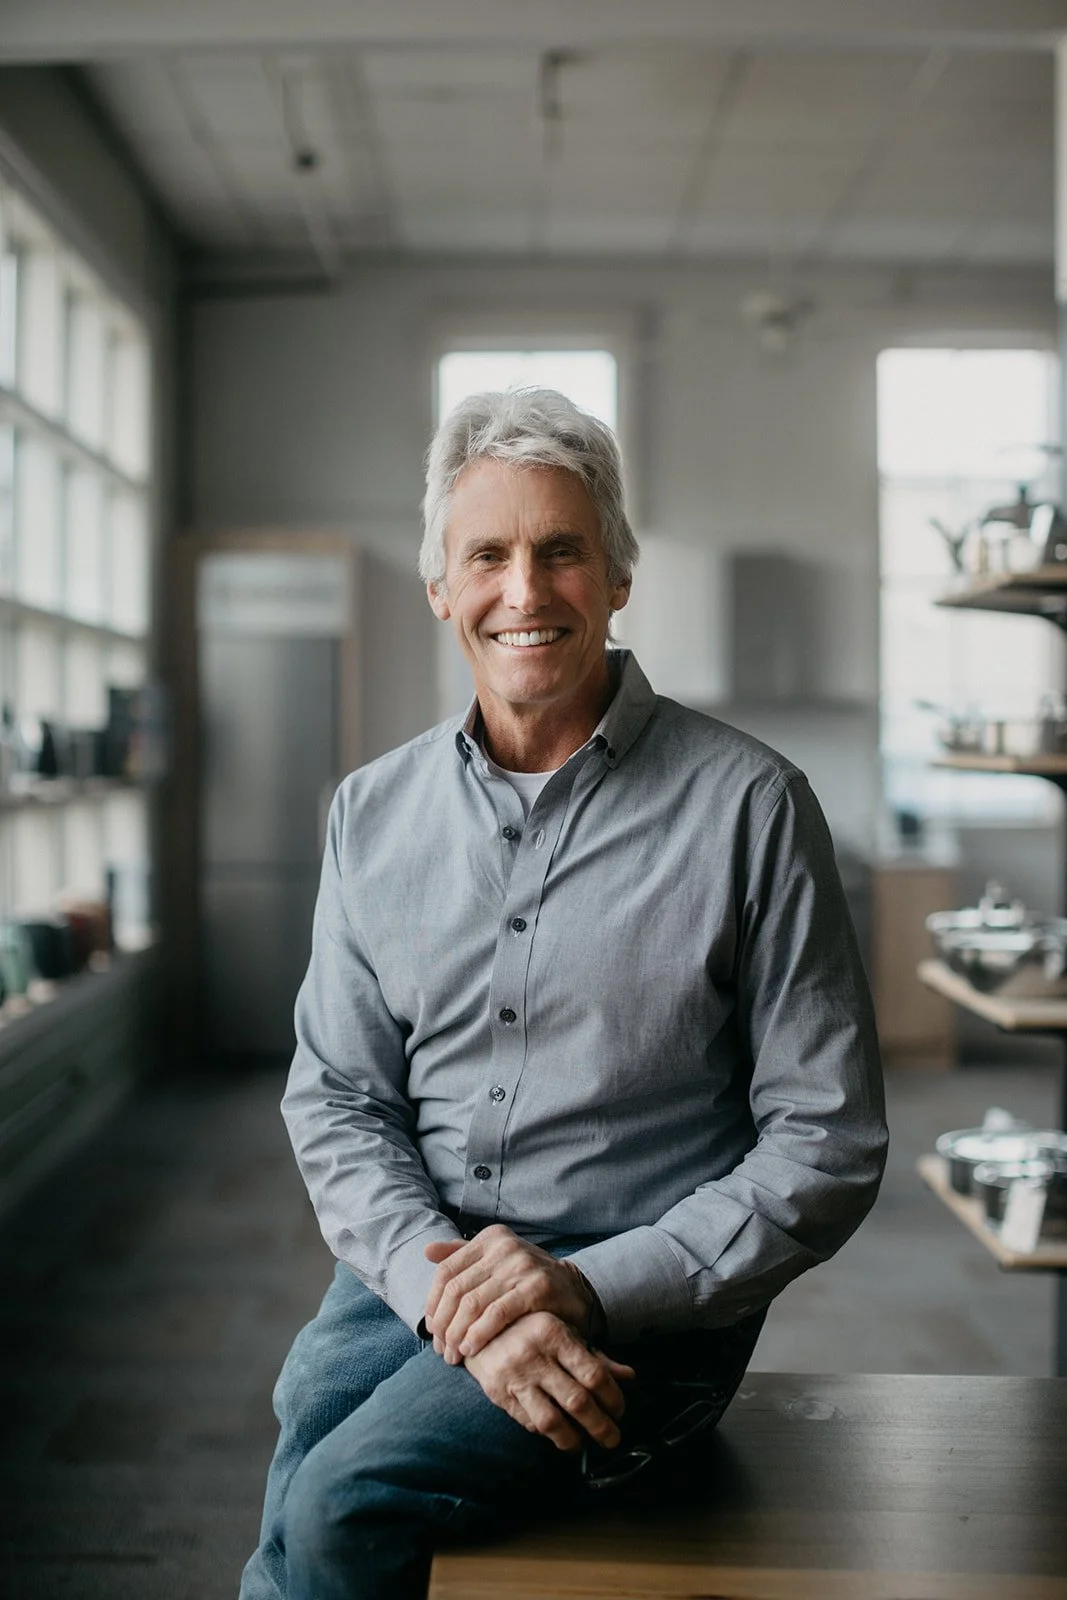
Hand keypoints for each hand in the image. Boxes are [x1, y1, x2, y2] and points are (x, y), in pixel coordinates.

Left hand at [424, 1225, 591, 1362]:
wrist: (575, 1292)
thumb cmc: (527, 1281)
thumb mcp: (496, 1262)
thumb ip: (462, 1256)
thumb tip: (427, 1250)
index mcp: (490, 1238)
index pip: (446, 1272)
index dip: (433, 1304)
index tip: (431, 1330)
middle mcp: (504, 1247)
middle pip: (456, 1290)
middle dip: (443, 1325)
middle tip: (441, 1350)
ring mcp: (521, 1265)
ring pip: (472, 1304)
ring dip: (457, 1334)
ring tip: (454, 1354)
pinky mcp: (536, 1287)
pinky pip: (496, 1314)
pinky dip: (479, 1334)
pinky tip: (471, 1348)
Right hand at [464, 1311, 633, 1452]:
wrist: (475, 1326)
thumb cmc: (528, 1328)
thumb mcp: (562, 1331)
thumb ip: (595, 1355)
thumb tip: (629, 1377)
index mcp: (555, 1334)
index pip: (594, 1375)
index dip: (613, 1399)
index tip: (619, 1411)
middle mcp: (535, 1355)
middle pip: (577, 1402)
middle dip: (601, 1427)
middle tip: (612, 1439)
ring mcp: (515, 1377)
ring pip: (552, 1420)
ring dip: (573, 1439)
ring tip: (583, 1444)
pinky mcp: (498, 1394)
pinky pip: (529, 1422)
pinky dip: (547, 1433)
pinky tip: (558, 1434)